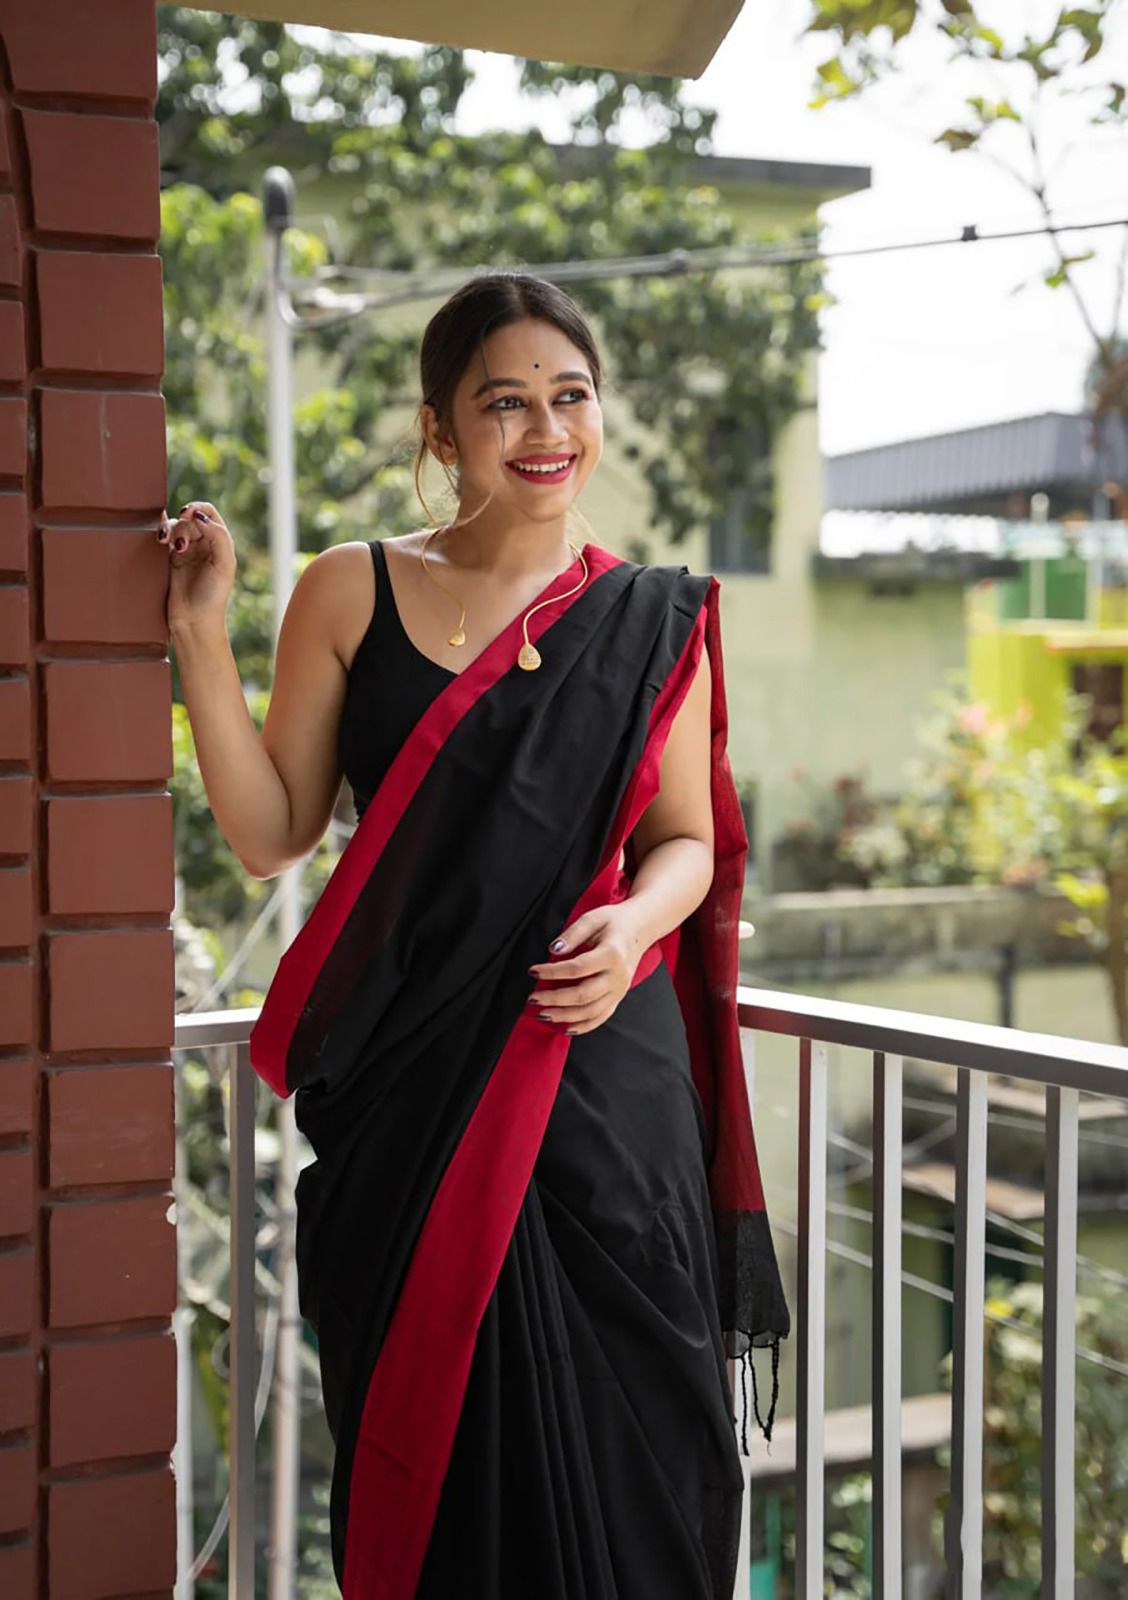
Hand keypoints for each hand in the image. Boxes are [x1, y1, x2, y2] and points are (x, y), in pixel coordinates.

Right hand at [157, 499, 236, 635]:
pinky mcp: (168, 560)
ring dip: (170, 531)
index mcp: (219, 542)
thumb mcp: (224, 565)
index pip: (208, 512)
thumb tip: (200, 516)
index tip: (189, 515)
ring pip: (173, 527)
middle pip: (188, 518)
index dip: (198, 509)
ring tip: (167, 546)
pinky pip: (162, 539)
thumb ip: (218, 536)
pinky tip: (159, 541)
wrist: (193, 621)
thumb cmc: (212, 596)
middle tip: (181, 544)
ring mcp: (185, 551)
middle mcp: (203, 544)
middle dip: (183, 525)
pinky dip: (160, 535)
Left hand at [527, 902, 648, 1035]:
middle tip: (532, 999)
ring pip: (591, 1011)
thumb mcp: (593, 918)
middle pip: (583, 995)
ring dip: (565, 1016)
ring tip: (542, 1015)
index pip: (577, 968)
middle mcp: (618, 976)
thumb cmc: (615, 921)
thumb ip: (572, 934)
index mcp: (612, 954)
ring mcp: (620, 990)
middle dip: (555, 999)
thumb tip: (553, 950)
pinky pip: (602, 1017)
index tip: (533, 972)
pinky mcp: (619, 997)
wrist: (640, 929)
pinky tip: (566, 1028)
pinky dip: (584, 1026)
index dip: (552, 972)